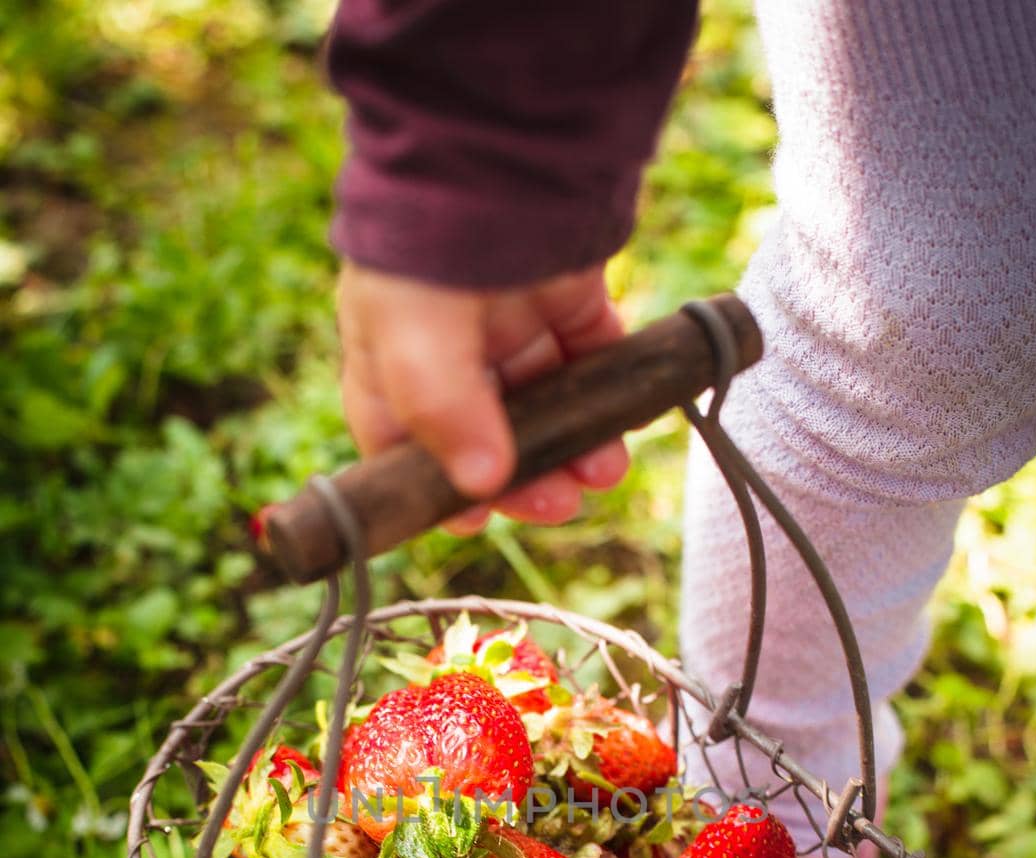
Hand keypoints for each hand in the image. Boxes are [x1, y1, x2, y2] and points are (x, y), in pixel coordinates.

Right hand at [336, 260, 629, 531]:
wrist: (500, 135)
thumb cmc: (431, 236)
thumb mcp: (412, 333)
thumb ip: (443, 412)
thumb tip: (484, 484)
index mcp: (389, 358)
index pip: (402, 447)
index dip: (437, 492)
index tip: (476, 521)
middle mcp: (448, 347)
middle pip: (485, 438)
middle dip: (524, 478)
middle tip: (557, 502)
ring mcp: (509, 321)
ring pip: (544, 407)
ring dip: (573, 448)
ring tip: (601, 473)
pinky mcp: (566, 295)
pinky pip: (590, 360)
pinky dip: (607, 397)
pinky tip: (623, 426)